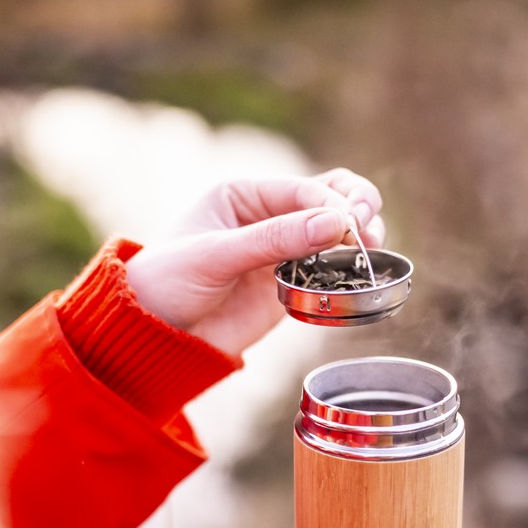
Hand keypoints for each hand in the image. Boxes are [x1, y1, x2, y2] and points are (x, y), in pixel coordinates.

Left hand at [124, 168, 384, 355]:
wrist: (155, 338)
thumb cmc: (169, 283)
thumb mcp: (216, 256)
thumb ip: (273, 240)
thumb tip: (335, 224)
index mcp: (244, 195)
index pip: (302, 189)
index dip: (331, 203)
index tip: (349, 224)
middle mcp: (268, 218)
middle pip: (329, 198)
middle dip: (356, 208)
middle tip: (368, 229)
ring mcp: (282, 252)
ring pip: (335, 233)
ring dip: (360, 236)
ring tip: (372, 248)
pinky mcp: (290, 285)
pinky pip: (329, 270)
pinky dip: (349, 269)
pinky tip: (359, 274)